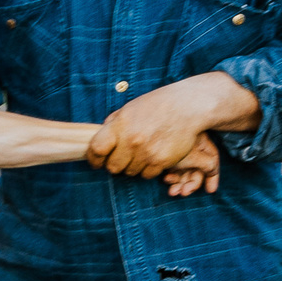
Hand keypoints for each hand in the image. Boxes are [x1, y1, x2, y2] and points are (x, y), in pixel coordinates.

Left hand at [87, 72, 256, 179]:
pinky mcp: (161, 161)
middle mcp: (132, 140)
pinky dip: (148, 169)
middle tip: (121, 159)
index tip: (96, 162)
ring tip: (141, 154)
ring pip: (130, 172)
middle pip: (113, 167)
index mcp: (120, 125)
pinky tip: (152, 157)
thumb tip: (100, 134)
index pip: (96, 149)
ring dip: (133, 167)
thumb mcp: (131, 107)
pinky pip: (146, 175)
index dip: (94, 159)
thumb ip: (114, 122)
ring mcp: (147, 152)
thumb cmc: (158, 105)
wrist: (188, 107)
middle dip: (114, 165)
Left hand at [161, 134, 219, 197]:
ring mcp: (180, 154)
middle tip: (184, 193)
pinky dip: (171, 178)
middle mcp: (192, 148)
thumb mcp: (194, 156)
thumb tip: (213, 172)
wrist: (148, 141)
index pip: (212, 160)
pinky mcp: (169, 158)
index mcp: (201, 143)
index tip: (210, 191)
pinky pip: (174, 172)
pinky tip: (166, 179)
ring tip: (172, 192)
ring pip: (184, 173)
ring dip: (180, 185)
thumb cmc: (174, 144)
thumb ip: (208, 165)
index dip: (213, 176)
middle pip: (197, 170)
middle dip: (191, 184)